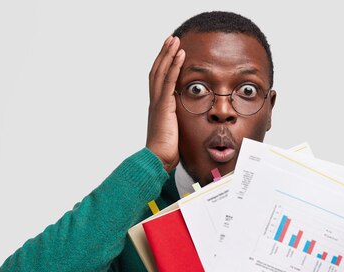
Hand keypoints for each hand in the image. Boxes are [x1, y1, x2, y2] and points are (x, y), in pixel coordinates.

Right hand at [146, 35, 185, 172]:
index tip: (171, 53)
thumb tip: (188, 121)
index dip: (164, 65)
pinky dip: (173, 66)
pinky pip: (168, 81)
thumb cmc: (168, 151)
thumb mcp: (176, 132)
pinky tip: (179, 55)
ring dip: (168, 54)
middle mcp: (155, 102)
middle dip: (164, 54)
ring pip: (161, 71)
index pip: (159, 80)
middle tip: (171, 39)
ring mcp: (157, 103)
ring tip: (174, 40)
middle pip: (157, 70)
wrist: (159, 159)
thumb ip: (180, 122)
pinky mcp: (163, 106)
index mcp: (158, 107)